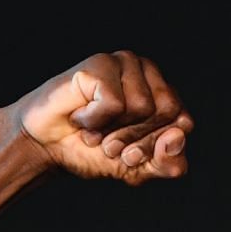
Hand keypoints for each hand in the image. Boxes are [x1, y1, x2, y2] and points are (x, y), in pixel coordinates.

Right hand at [9, 51, 191, 183]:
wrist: (46, 147)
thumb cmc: (93, 152)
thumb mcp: (138, 168)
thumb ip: (168, 163)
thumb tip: (177, 136)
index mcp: (165, 94)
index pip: (184, 122)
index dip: (156, 146)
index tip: (130, 155)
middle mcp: (148, 73)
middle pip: (167, 112)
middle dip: (135, 138)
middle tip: (109, 142)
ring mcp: (125, 63)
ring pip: (142, 106)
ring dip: (112, 131)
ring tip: (94, 129)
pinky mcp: (101, 63)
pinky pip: (114, 103)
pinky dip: (94, 121)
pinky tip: (81, 115)